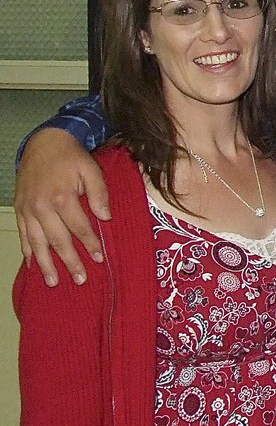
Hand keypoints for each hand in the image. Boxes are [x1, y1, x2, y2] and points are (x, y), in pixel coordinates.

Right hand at [14, 128, 108, 286]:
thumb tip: (105, 217)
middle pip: (58, 241)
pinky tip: (32, 265)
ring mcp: (28, 210)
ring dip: (46, 264)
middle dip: (70, 262)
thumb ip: (99, 193)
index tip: (100, 259)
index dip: (90, 245)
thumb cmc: (71, 157)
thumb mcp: (91, 169)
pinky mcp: (19, 209)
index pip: (79, 228)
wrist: (43, 143)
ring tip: (54, 282)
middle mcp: (42, 207)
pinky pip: (23, 235)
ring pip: (37, 243)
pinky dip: (27, 251)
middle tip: (81, 280)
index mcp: (62, 198)